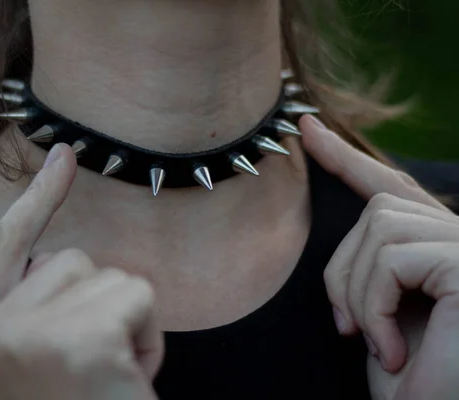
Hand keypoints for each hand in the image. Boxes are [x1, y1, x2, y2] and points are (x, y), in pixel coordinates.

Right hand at [0, 144, 162, 399]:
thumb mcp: (32, 367)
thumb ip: (31, 311)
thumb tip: (63, 258)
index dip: (34, 200)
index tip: (62, 157)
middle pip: (67, 259)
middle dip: (97, 302)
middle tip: (96, 367)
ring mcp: (25, 337)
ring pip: (106, 275)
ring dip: (124, 322)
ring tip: (112, 377)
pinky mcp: (78, 341)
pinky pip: (137, 296)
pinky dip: (149, 337)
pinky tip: (130, 379)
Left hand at [301, 116, 458, 399]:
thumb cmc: (409, 377)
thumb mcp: (377, 309)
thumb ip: (369, 261)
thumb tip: (349, 220)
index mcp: (437, 247)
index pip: (390, 188)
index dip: (346, 157)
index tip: (306, 128)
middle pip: (377, 209)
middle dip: (343, 269)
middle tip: (347, 327)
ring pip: (380, 226)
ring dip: (357, 291)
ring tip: (371, 340)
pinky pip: (392, 257)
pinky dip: (374, 306)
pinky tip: (388, 350)